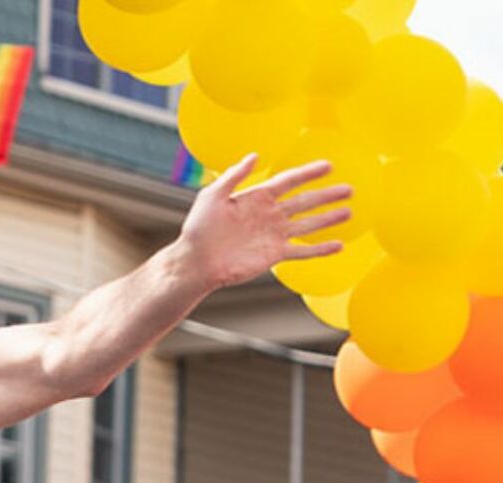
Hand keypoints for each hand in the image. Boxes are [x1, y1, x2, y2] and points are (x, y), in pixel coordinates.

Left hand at [176, 155, 352, 290]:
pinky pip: (302, 251)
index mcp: (257, 197)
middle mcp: (269, 214)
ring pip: (308, 224)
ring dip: (329, 219)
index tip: (329, 165)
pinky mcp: (274, 255)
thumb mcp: (212, 197)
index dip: (308, 173)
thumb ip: (233, 176)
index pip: (289, 181)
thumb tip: (254, 156)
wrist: (195, 262)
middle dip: (327, 195)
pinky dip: (320, 249)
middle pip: (304, 201)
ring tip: (350, 211)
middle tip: (350, 189)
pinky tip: (339, 245)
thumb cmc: (198, 229)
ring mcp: (273, 235)